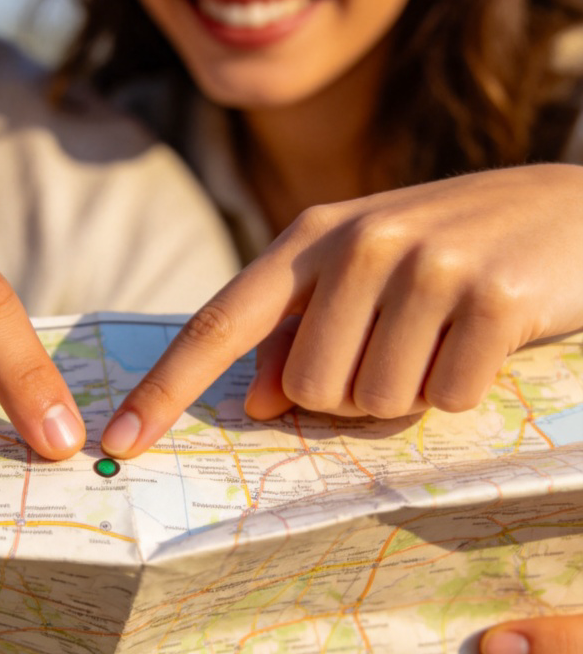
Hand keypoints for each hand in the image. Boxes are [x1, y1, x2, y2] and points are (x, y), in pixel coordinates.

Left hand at [101, 164, 582, 456]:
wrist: (574, 210)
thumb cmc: (451, 253)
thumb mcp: (364, 279)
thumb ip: (303, 334)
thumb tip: (262, 405)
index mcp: (311, 237)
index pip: (220, 322)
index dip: (166, 388)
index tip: (118, 443)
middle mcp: (358, 242)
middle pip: (309, 391)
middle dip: (353, 395)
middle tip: (403, 347)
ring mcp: (426, 264)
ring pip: (374, 402)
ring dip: (411, 392)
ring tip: (444, 337)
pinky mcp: (493, 295)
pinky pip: (448, 398)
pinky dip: (466, 388)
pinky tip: (486, 338)